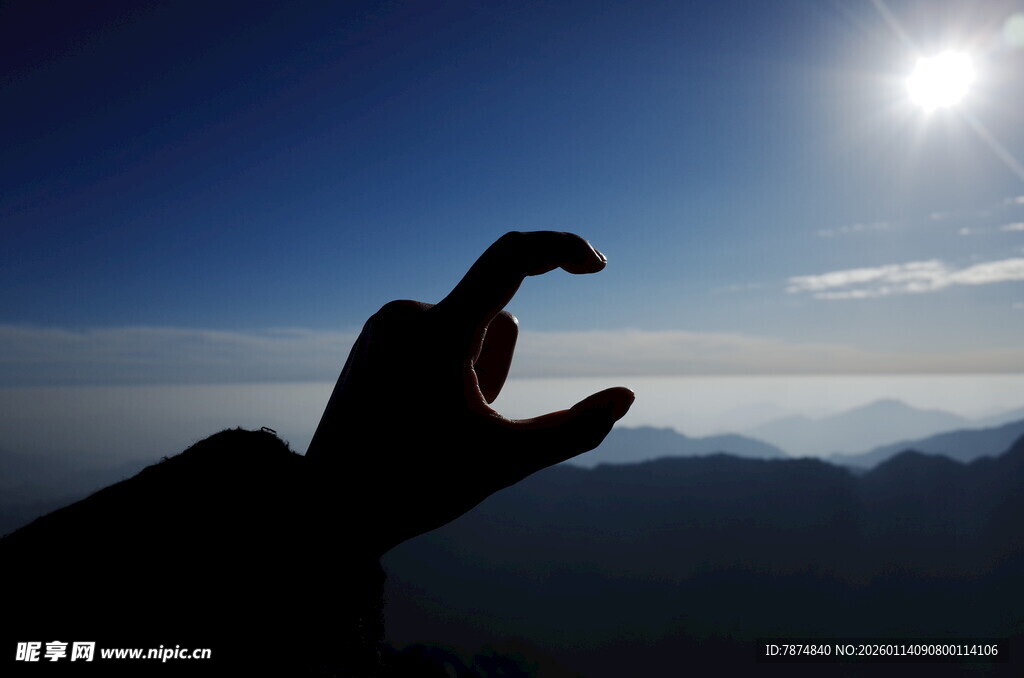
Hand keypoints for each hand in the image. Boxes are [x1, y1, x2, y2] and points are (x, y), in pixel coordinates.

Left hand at [306, 231, 633, 554]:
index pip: (512, 257)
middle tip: (463, 427)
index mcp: (440, 332)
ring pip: (470, 331)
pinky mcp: (376, 336)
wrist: (327, 508)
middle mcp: (409, 313)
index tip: (597, 264)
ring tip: (433, 423)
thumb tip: (626, 397)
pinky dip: (448, 367)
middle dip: (501, 369)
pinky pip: (437, 335)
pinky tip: (415, 413)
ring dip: (475, 370)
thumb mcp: (505, 461)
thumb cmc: (415, 486)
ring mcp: (387, 323)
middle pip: (498, 322)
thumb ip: (575, 431)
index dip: (561, 248)